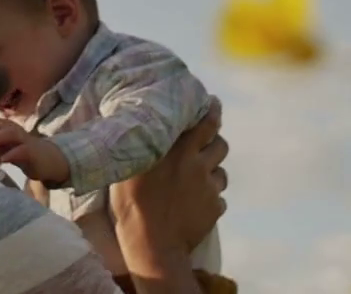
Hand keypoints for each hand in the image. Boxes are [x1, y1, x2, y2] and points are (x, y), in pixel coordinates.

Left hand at [0, 117, 71, 185]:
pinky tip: (3, 160)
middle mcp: (14, 129)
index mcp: (5, 127)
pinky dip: (12, 154)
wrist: (49, 160)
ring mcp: (24, 139)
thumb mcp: (2, 148)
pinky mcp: (33, 152)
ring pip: (9, 133)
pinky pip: (22, 150)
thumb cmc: (21, 153)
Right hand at [109, 105, 226, 252]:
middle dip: (214, 144)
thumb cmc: (131, 205)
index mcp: (179, 150)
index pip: (206, 122)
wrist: (152, 246)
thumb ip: (142, 147)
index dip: (212, 112)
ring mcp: (209, 188)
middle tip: (203, 147)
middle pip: (221, 145)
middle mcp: (198, 164)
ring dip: (212, 173)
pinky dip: (210, 199)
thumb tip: (137, 129)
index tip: (214, 104)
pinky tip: (194, 206)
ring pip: (221, 173)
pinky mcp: (215, 209)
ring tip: (195, 182)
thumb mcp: (129, 169)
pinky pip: (218, 199)